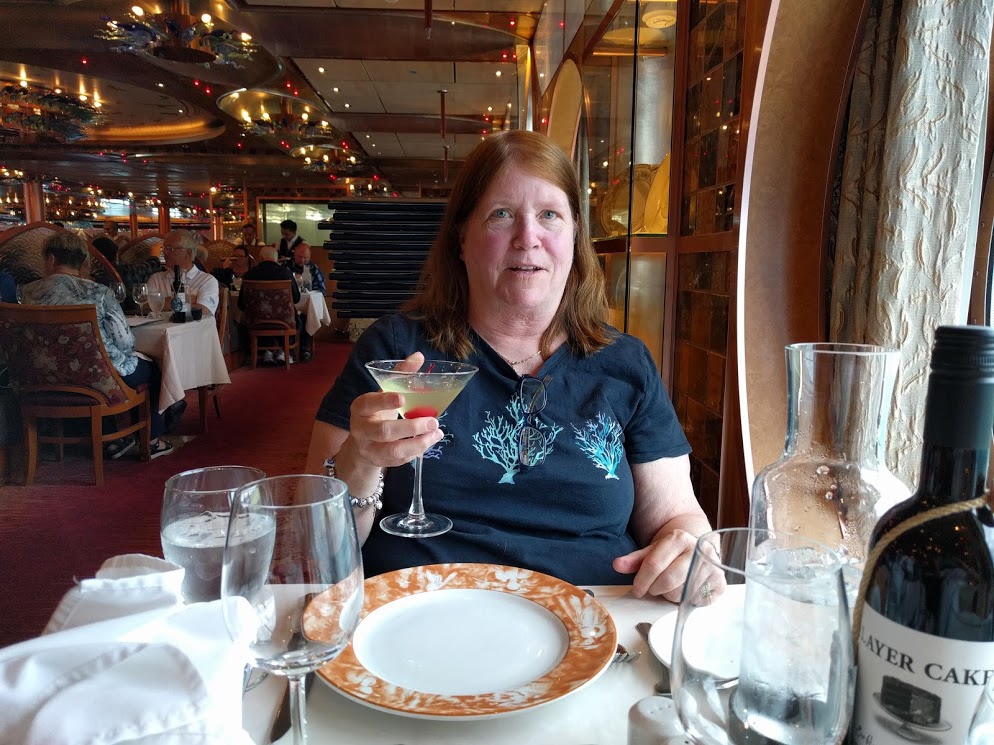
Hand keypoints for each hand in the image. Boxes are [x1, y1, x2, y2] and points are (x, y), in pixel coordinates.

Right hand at [347, 352, 442, 467]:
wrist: (363, 442)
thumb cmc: (378, 411)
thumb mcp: (385, 392)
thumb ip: (401, 374)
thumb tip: (418, 356)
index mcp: (360, 407)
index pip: (368, 403)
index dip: (384, 401)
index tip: (402, 398)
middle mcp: (361, 429)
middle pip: (384, 431)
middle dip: (411, 427)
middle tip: (433, 421)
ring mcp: (368, 448)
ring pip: (393, 451)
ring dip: (418, 444)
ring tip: (436, 434)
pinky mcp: (379, 462)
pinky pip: (399, 461)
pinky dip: (415, 452)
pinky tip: (428, 442)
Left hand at [613, 528, 717, 600]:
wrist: (699, 545)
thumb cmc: (673, 551)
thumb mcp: (653, 550)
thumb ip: (635, 559)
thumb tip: (617, 565)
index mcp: (679, 538)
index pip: (654, 565)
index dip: (641, 581)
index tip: (637, 589)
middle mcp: (698, 550)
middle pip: (669, 581)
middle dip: (656, 589)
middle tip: (653, 589)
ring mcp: (712, 567)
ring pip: (682, 593)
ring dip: (671, 595)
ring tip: (672, 586)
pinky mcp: (721, 584)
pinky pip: (699, 601)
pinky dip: (688, 601)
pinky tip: (686, 591)